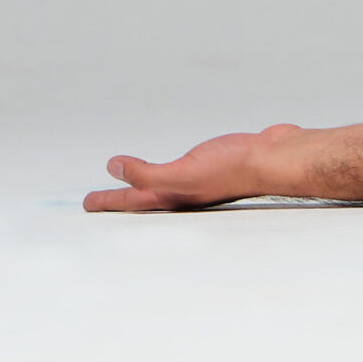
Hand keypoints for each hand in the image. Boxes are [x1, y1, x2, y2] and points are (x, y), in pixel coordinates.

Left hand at [82, 124, 301, 211]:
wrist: (276, 157)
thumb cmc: (233, 167)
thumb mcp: (183, 173)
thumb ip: (147, 175)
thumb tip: (113, 169)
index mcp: (171, 198)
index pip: (130, 202)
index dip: (106, 201)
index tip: (87, 204)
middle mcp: (182, 193)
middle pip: (143, 198)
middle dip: (120, 200)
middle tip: (99, 199)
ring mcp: (198, 181)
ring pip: (162, 187)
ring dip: (143, 187)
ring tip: (132, 187)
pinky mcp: (213, 166)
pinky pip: (181, 171)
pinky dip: (168, 171)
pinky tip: (176, 169)